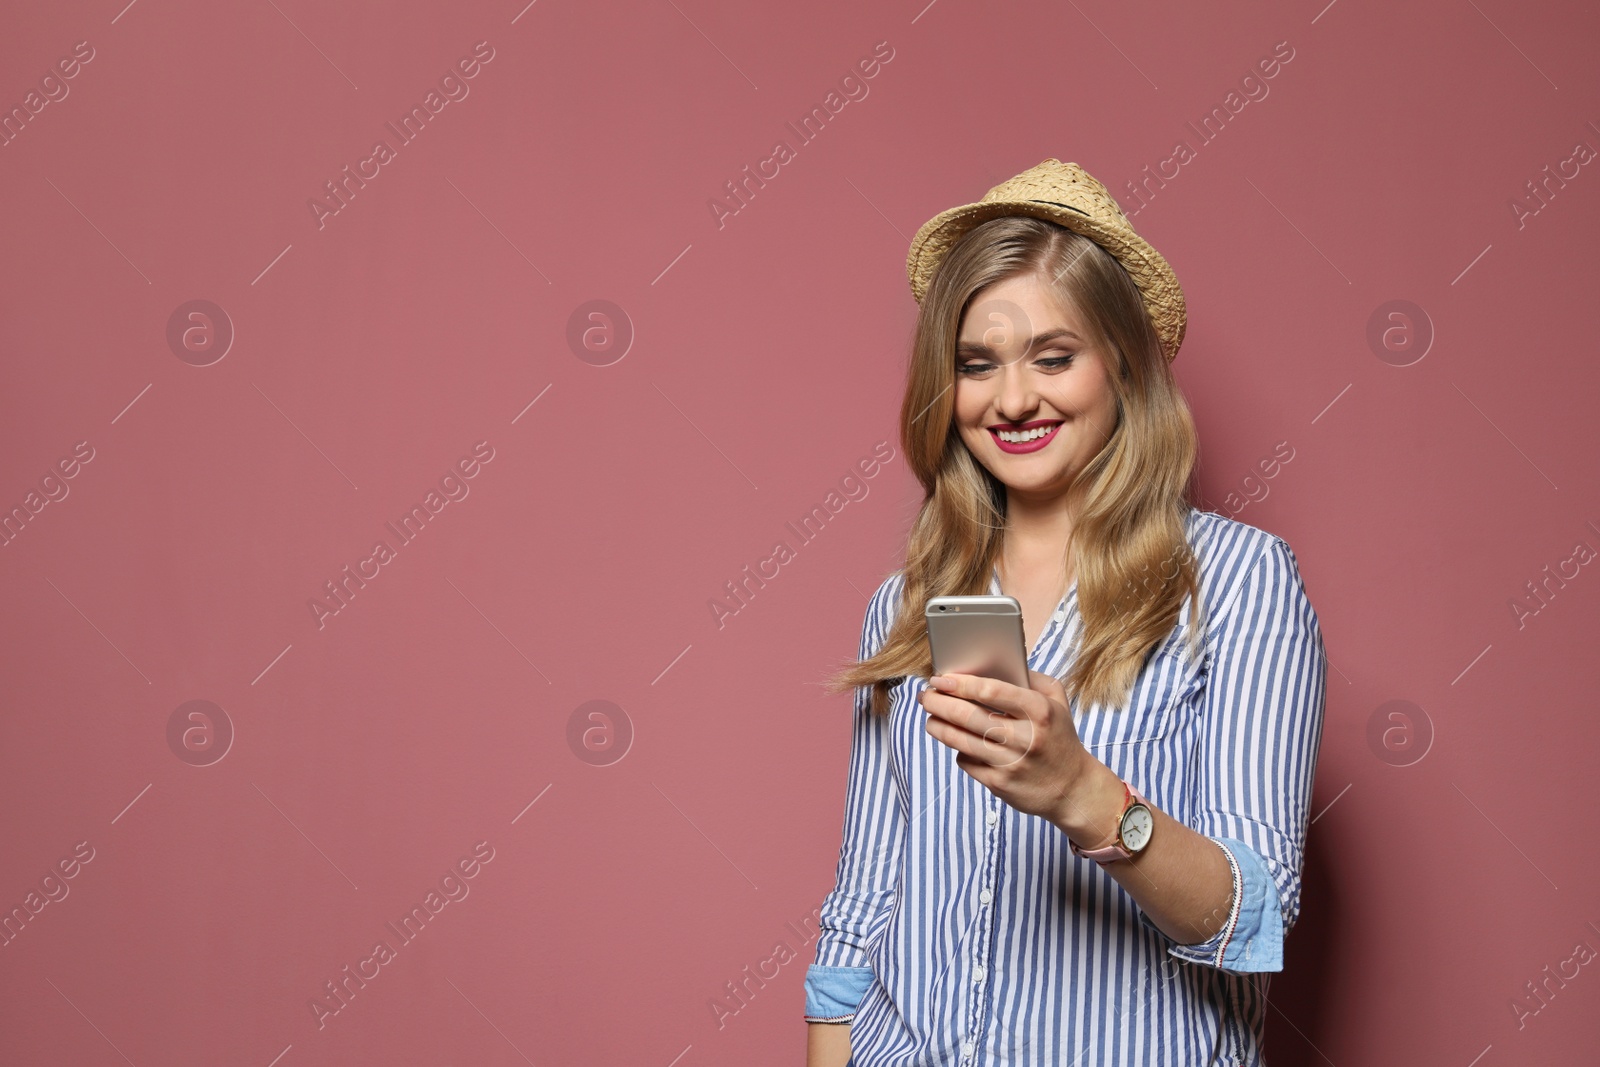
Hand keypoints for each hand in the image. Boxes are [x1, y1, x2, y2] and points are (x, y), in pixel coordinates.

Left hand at [916, 669, 1098, 823]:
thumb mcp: (1057, 701)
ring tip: (931, 716)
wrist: (1073, 788)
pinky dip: (958, 750)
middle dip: (938, 703)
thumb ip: (1031, 678)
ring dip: (937, 725)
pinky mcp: (999, 784)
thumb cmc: (1059, 737)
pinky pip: (966, 762)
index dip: (960, 683)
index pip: (990, 690)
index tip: (940, 679)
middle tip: (926, 695)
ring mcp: (1011, 763)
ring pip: (960, 741)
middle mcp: (1025, 737)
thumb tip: (995, 664)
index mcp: (1039, 711)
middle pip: (967, 716)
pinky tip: (958, 741)